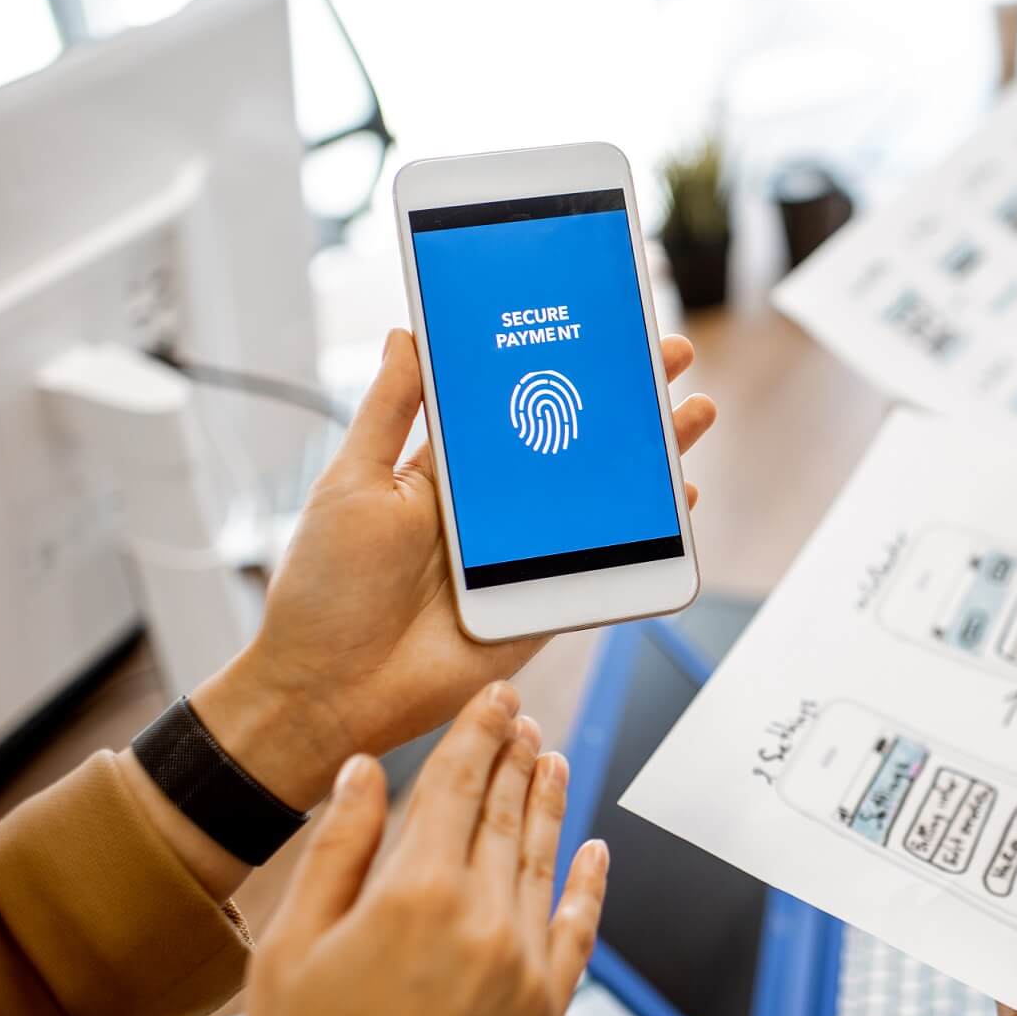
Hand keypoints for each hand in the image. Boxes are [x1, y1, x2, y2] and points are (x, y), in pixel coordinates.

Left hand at [192, 328, 717, 813]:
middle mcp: (492, 509)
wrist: (330, 690)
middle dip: (626, 398)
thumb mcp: (350, 481)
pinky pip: (608, 564)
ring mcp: (524, 555)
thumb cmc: (324, 591)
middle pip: (575, 442)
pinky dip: (650, 538)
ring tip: (692, 415)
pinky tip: (682, 504)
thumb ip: (387, 410)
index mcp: (446, 471)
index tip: (599, 325)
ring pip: (602, 496)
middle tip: (668, 356)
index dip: (561, 365)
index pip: (518, 402)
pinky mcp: (545, 603)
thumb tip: (405, 333)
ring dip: (651, 458)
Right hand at [234, 683, 606, 1015]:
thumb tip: (363, 773)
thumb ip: (337, 851)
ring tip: (553, 757)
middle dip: (513, 756)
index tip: (494, 697)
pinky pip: (578, 929)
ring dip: (549, 802)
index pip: (456, 786)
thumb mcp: (291, 953)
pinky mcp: (547, 1010)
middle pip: (503, 813)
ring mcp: (523, 965)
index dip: (476, 733)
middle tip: (523, 714)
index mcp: (414, 894)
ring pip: (542, 859)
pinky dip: (590, 884)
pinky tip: (596, 850)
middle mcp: (483, 919)